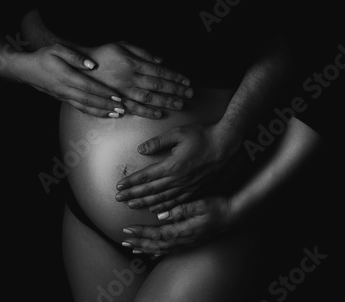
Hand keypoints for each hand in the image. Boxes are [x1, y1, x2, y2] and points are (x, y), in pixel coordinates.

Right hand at [19, 43, 125, 116]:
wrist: (27, 70)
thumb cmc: (44, 57)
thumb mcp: (57, 49)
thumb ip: (75, 56)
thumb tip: (92, 64)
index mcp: (65, 76)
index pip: (88, 86)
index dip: (103, 92)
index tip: (117, 95)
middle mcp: (65, 89)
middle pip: (89, 100)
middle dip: (107, 105)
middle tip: (123, 108)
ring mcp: (65, 96)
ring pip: (85, 107)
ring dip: (102, 112)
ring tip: (118, 114)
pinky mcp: (65, 100)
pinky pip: (80, 108)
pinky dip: (94, 112)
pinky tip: (105, 114)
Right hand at [82, 42, 193, 118]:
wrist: (79, 66)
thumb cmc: (102, 54)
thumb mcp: (121, 45)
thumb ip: (142, 51)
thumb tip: (161, 59)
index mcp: (132, 62)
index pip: (160, 70)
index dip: (175, 76)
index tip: (187, 81)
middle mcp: (129, 77)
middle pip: (157, 85)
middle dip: (175, 90)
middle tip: (189, 94)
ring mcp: (123, 90)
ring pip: (149, 98)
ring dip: (166, 102)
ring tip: (179, 105)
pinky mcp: (115, 100)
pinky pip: (134, 108)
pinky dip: (147, 112)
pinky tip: (158, 114)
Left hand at [115, 123, 241, 212]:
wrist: (225, 145)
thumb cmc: (202, 136)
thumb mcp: (178, 133)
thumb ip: (158, 142)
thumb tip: (141, 149)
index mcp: (172, 165)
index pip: (146, 176)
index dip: (131, 182)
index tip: (119, 186)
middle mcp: (178, 179)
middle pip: (151, 191)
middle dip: (133, 195)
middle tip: (119, 199)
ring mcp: (187, 187)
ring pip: (162, 199)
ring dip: (145, 203)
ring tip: (132, 205)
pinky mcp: (195, 190)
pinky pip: (176, 203)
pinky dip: (164, 208)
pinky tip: (155, 210)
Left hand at [121, 196, 235, 254]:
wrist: (234, 216)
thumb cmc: (217, 206)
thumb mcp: (200, 204)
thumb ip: (180, 209)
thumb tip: (161, 214)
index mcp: (183, 230)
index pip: (157, 234)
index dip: (141, 233)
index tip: (127, 230)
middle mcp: (184, 240)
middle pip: (156, 245)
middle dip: (138, 243)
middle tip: (123, 241)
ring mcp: (187, 243)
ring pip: (162, 250)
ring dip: (145, 249)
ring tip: (132, 248)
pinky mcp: (190, 243)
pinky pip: (170, 251)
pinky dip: (158, 252)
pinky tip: (151, 254)